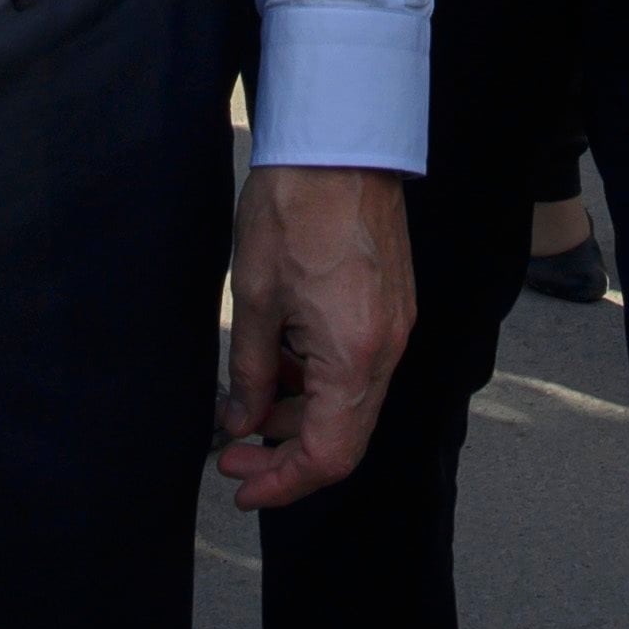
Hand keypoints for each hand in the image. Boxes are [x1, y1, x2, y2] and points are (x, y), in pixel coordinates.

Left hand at [218, 165, 412, 510]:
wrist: (340, 143)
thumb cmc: (293, 210)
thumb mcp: (254, 299)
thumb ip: (251, 373)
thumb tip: (241, 423)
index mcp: (354, 356)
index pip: (328, 456)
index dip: (282, 483)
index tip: (241, 485)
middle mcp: (388, 349)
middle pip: (345, 437)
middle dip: (286, 453)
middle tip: (232, 451)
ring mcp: (397, 326)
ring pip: (353, 403)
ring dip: (303, 416)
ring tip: (250, 404)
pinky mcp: (394, 304)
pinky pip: (361, 367)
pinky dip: (322, 382)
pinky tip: (284, 366)